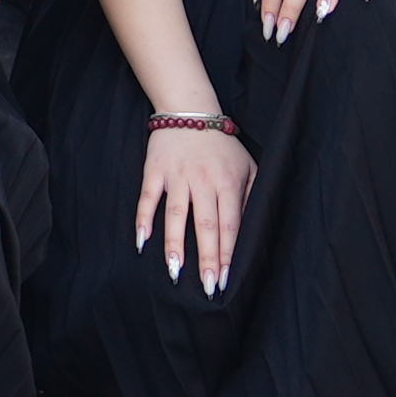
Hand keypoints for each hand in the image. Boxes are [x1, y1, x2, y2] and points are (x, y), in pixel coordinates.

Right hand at [136, 120, 253, 291]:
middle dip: (207, 258)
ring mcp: (177, 175)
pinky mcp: (155, 170)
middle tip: (207, 286)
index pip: (229, 225)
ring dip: (175, 244)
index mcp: (227, 182)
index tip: (227, 279)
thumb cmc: (222, 145)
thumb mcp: (248, 166)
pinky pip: (148, 197)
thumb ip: (252, 196)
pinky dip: (143, 219)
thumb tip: (254, 230)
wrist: (189, 110)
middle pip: (205, 225)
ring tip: (174, 270)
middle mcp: (202, 181)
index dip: (228, 253)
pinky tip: (141, 241)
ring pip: (176, 215)